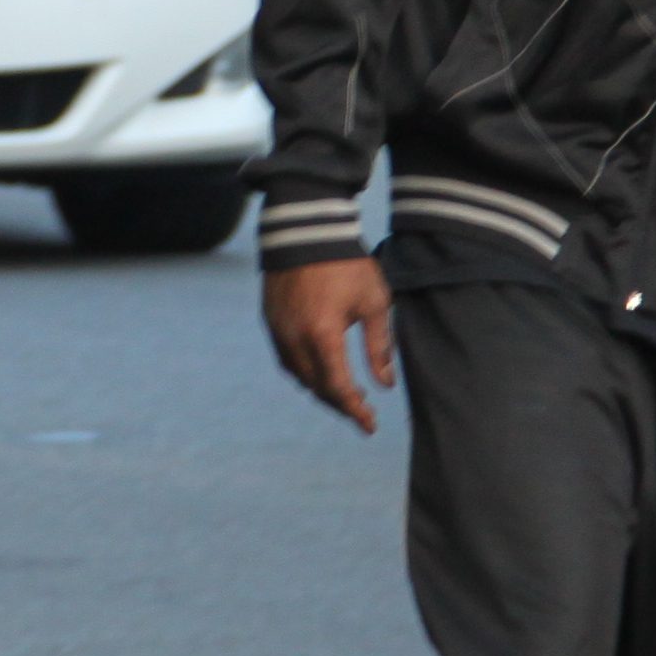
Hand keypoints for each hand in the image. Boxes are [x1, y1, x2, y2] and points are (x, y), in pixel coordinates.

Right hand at [261, 256, 395, 434]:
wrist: (306, 229)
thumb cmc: (346, 264)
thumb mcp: (374, 302)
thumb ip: (379, 346)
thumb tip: (385, 384)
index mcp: (323, 335)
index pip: (338, 388)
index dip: (355, 412)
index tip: (370, 426)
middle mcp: (294, 338)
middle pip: (316, 388)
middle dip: (340, 404)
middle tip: (362, 411)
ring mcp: (278, 330)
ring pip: (298, 376)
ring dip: (321, 389)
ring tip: (344, 394)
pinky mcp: (270, 321)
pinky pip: (287, 359)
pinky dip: (305, 372)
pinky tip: (321, 370)